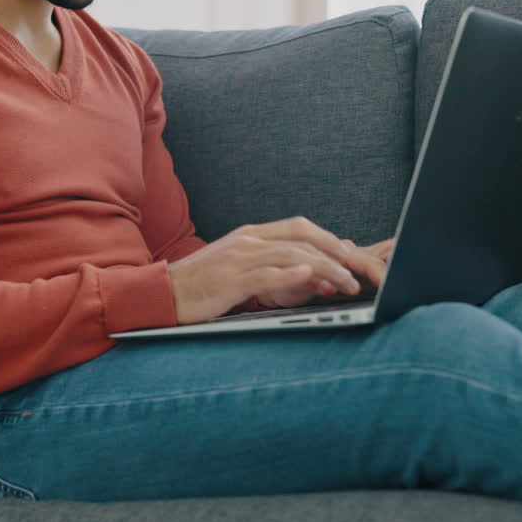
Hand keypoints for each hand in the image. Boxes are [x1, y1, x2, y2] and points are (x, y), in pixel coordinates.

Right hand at [166, 217, 389, 324]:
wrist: (161, 293)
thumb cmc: (200, 287)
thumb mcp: (239, 271)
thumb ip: (273, 269)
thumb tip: (313, 276)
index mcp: (250, 235)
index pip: (300, 228)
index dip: (330, 240)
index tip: (353, 258)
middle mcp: (248, 240)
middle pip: (303, 236)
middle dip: (337, 253)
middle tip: (360, 272)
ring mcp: (239, 257)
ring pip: (292, 254)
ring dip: (326, 269)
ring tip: (347, 284)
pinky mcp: (231, 279)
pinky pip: (267, 273)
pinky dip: (292, 275)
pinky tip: (311, 278)